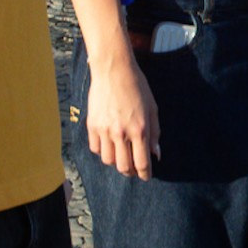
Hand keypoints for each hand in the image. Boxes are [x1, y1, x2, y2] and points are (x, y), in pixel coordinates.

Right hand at [87, 53, 159, 178]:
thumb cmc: (137, 87)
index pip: (142, 163)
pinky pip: (96, 149)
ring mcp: (104, 130)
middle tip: (134, 168)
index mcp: (139, 130)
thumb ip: (155, 133)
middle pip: (123, 167)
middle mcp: (121, 133)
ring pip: (108, 160)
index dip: (145, 174)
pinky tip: (110, 144)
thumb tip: (156, 154)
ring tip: (122, 155)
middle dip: (131, 171)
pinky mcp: (92, 125)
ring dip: (116, 162)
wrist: (113, 71)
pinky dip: (103, 151)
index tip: (146, 177)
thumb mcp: (153, 109)